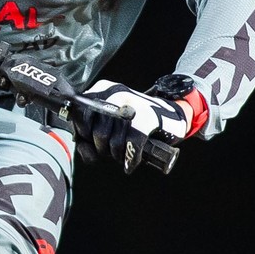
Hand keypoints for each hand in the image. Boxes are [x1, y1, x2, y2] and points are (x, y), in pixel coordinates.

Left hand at [70, 75, 203, 172]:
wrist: (174, 112)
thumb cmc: (138, 119)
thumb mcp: (112, 117)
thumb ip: (90, 129)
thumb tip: (83, 146)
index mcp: (103, 90)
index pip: (80, 113)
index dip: (83, 133)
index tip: (89, 140)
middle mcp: (116, 94)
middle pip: (96, 132)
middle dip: (102, 148)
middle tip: (111, 151)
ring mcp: (132, 106)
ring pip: (112, 141)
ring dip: (116, 155)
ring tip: (123, 154)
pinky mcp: (148, 119)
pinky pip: (131, 146)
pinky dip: (130, 159)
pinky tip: (131, 164)